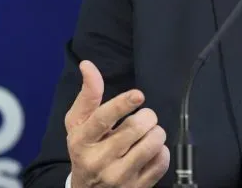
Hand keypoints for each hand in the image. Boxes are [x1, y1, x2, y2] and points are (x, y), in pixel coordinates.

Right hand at [65, 60, 169, 187]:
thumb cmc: (85, 149)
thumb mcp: (79, 124)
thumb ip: (88, 95)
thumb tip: (88, 65)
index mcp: (82, 141)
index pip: (102, 119)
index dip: (122, 104)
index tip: (138, 95)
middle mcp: (99, 161)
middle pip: (135, 128)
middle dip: (146, 116)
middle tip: (144, 117)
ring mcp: (119, 177)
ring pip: (152, 143)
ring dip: (156, 132)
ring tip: (147, 134)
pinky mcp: (137, 187)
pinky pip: (162, 161)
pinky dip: (161, 151)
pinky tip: (149, 152)